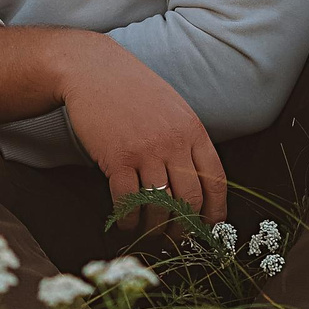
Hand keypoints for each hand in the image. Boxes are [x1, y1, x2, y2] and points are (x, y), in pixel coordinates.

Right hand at [55, 33, 226, 232]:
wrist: (91, 69)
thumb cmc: (131, 87)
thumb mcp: (172, 107)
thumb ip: (186, 139)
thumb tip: (196, 180)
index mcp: (193, 130)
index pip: (216, 181)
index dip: (216, 212)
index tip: (210, 229)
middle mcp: (174, 143)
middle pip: (190, 200)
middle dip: (185, 228)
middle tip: (177, 239)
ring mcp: (145, 151)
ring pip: (160, 205)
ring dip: (156, 228)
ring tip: (150, 234)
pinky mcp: (117, 158)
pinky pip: (129, 201)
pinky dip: (128, 219)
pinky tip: (126, 224)